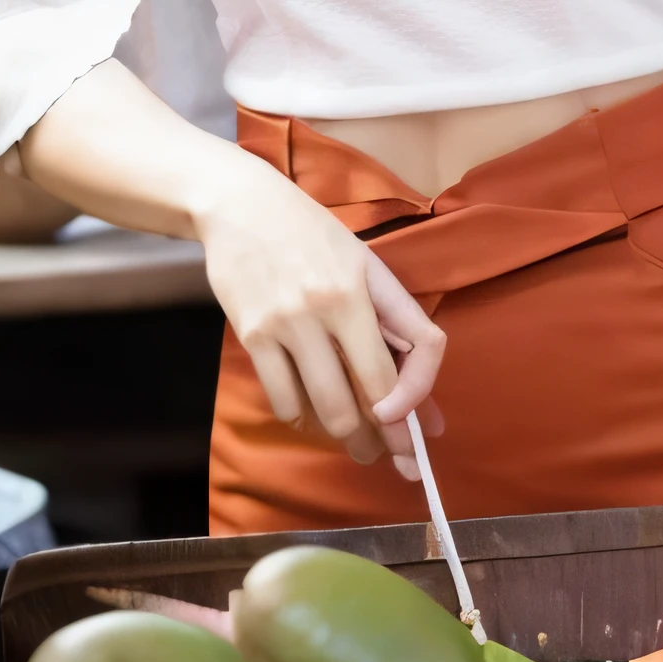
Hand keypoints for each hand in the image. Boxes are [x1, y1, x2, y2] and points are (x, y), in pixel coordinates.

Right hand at [193, 153, 445, 468]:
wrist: (240, 204)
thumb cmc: (310, 234)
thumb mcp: (363, 263)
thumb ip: (393, 323)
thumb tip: (422, 396)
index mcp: (365, 283)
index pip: (418, 348)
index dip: (420, 397)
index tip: (417, 427)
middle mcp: (329, 304)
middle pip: (366, 396)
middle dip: (384, 439)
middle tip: (389, 457)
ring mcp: (287, 323)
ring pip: (325, 408)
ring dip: (345, 437)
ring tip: (356, 445)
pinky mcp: (252, 335)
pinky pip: (284, 401)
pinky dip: (301, 417)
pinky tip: (310, 413)